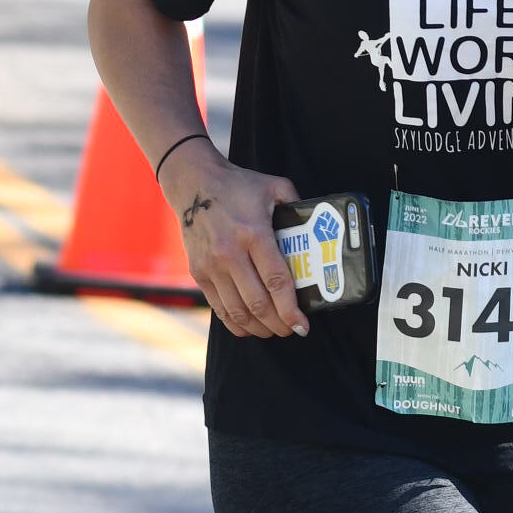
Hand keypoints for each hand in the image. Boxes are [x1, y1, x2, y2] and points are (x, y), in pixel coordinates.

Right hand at [168, 139, 306, 337]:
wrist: (193, 183)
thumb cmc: (237, 185)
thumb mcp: (274, 186)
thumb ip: (297, 204)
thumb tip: (320, 225)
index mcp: (253, 233)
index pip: (276, 281)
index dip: (291, 309)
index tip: (303, 324)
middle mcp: (230, 253)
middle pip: (258, 303)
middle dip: (279, 324)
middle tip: (293, 329)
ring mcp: (211, 266)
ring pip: (237, 312)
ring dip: (259, 328)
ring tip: (275, 329)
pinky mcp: (198, 273)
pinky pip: (219, 308)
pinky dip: (236, 324)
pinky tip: (251, 326)